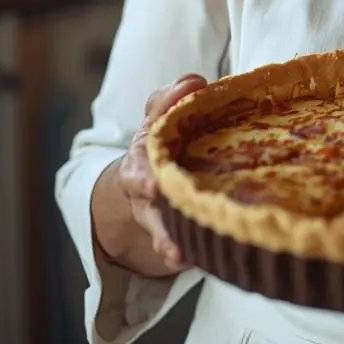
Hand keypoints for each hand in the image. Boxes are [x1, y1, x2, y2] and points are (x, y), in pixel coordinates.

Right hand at [97, 73, 206, 274]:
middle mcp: (147, 198)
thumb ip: (169, 100)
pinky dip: (194, 253)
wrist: (150, 174)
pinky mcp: (183, 231)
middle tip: (169, 237)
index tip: (153, 185)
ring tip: (182, 258)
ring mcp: (164, 218)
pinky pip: (187, 245)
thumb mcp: (158, 118)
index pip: (138, 172)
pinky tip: (204, 260)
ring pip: (165, 236)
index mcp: (140, 165)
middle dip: (158, 225)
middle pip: (150, 214)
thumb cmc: (161, 141)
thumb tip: (194, 82)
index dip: (144, 178)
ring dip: (172, 246)